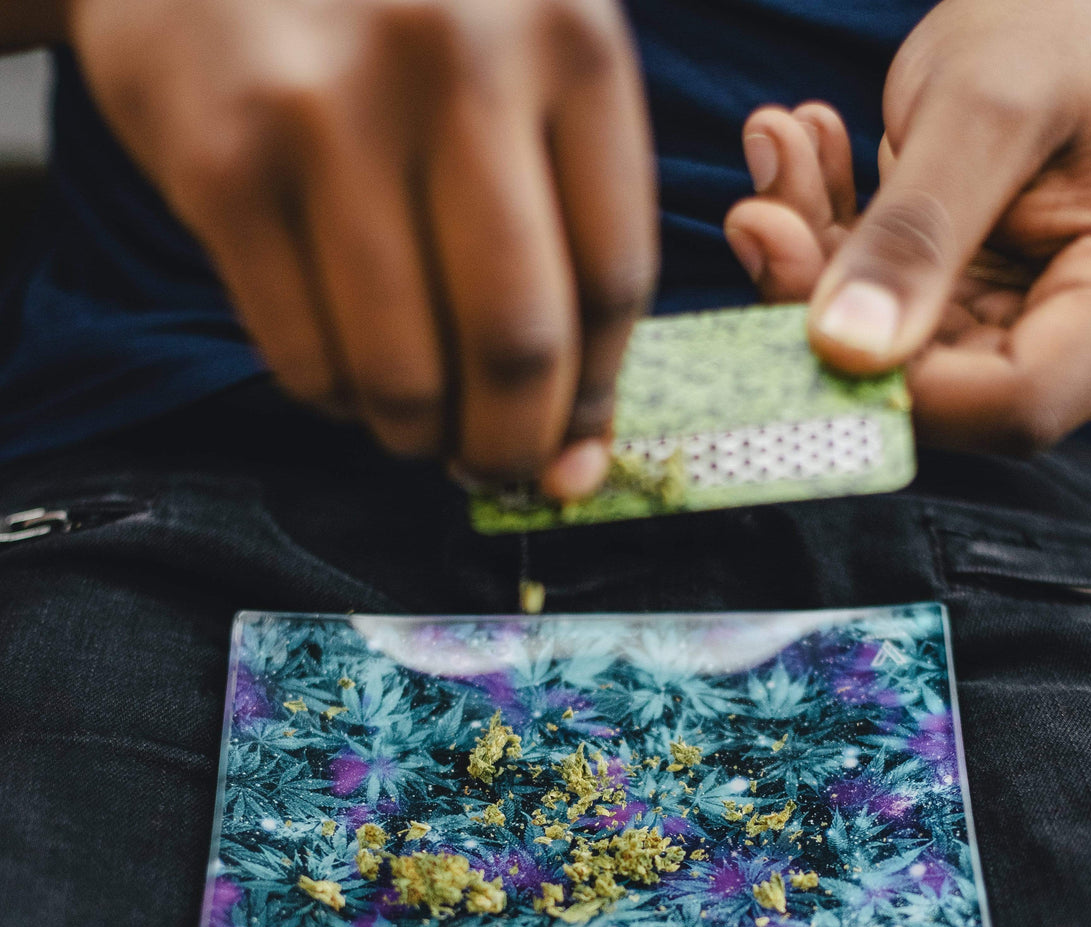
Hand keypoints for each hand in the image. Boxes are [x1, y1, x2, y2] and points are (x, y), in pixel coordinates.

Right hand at [66, 0, 657, 496]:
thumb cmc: (398, 27)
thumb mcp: (519, 81)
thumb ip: (570, 248)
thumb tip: (577, 465)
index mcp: (569, 38)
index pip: (614, 280)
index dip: (592, 397)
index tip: (567, 445)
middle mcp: (457, 59)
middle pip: (516, 340)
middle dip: (507, 445)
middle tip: (491, 466)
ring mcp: (328, 106)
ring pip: (404, 369)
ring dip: (416, 434)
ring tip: (416, 422)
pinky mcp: (222, 161)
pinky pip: (303, 357)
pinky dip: (335, 400)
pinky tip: (344, 371)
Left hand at [725, 0, 1090, 452]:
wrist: (1071, 18)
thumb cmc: (1059, 36)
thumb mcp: (987, 107)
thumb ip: (916, 233)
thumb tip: (842, 351)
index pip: (1014, 402)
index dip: (891, 375)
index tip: (792, 274)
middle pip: (940, 390)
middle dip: (828, 306)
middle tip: (760, 207)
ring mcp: (1038, 347)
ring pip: (891, 362)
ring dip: (815, 265)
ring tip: (782, 148)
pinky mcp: (977, 332)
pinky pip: (881, 328)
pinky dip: (829, 252)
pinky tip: (808, 162)